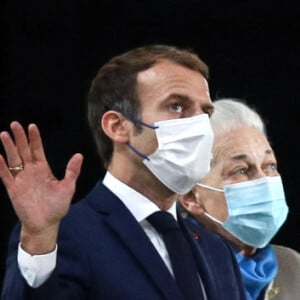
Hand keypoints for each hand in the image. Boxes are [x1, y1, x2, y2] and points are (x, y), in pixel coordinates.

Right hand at [0, 121, 82, 253]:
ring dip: (9, 147)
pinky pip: (5, 175)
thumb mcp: (68, 187)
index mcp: (43, 169)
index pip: (37, 150)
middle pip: (23, 151)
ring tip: (5, 134)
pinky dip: (1, 166)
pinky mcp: (13, 189)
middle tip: (15, 124)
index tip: (32, 126)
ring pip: (13, 160)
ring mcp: (21, 179)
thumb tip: (79, 155)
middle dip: (19, 138)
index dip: (34, 138)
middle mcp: (31, 171)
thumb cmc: (57, 206)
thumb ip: (72, 171)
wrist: (46, 224)